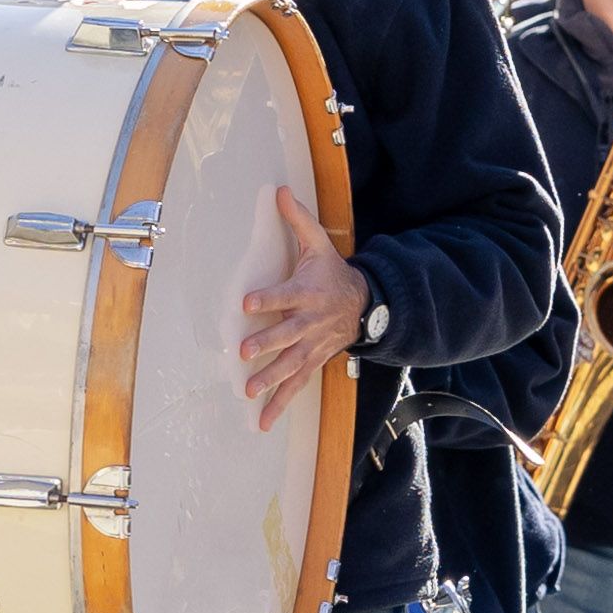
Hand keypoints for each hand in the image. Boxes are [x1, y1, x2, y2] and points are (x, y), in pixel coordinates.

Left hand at [234, 186, 370, 428]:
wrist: (366, 306)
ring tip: (250, 392)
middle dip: (267, 343)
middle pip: (287, 335)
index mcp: (308, 293)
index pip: (285, 294)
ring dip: (271, 380)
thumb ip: (297, 221)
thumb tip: (279, 191)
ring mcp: (312, 346)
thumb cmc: (333, 274)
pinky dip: (280, 405)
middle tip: (245, 352)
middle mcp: (309, 322)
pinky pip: (296, 386)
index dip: (268, 297)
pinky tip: (262, 422)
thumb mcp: (320, 245)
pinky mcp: (312, 362)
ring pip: (291, 365)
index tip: (247, 301)